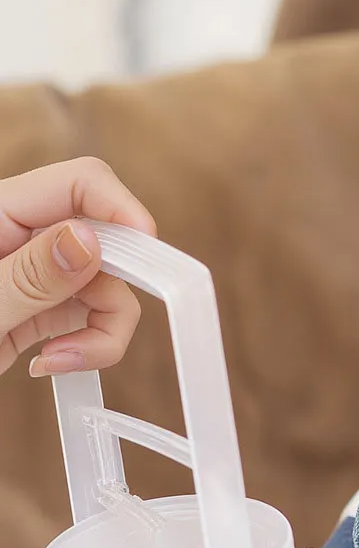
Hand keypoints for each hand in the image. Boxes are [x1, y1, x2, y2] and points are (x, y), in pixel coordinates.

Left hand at [0, 158, 155, 377]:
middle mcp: (22, 239)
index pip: (77, 183)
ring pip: (108, 285)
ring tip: (63, 361)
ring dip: (105, 329)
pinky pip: (93, 317)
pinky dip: (91, 345)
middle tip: (107, 324)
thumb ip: (28, 276)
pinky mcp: (43, 310)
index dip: (118, 206)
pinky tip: (53, 364)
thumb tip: (90, 238)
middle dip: (116, 285)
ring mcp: (36, 275)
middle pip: (106, 239)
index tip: (147, 248)